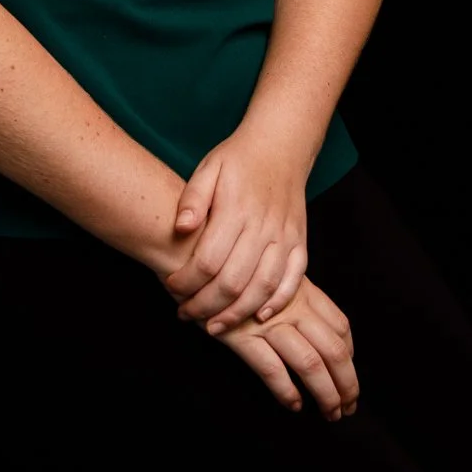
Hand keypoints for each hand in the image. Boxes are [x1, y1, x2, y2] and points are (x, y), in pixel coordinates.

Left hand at [160, 128, 308, 333]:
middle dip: (206, 306)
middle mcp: (263, 227)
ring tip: (215, 325)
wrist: (280, 146)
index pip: (208, 260)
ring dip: (238, 313)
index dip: (187, 281)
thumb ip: (192, 199)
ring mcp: (285, 237)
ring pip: (263, 288)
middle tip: (186, 313)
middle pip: (233, 281)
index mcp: (235, 209)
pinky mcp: (300, 243)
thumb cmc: (237, 159)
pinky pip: (292, 280)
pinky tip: (259, 316)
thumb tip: (180, 228)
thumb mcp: (208, 168)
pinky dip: (278, 302)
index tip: (171, 286)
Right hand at [218, 275, 359, 420]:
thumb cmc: (231, 266)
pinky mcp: (241, 335)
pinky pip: (272, 369)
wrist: (192, 256)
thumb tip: (313, 325)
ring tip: (330, 413)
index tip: (348, 371)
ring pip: (310, 363)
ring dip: (326, 394)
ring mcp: (266, 321)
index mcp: (301, 289)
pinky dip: (287, 391)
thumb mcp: (269, 271)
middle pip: (333, 349)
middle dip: (347, 382)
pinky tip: (294, 404)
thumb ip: (291, 292)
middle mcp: (290, 306)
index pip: (340, 325)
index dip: (350, 353)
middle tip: (349, 406)